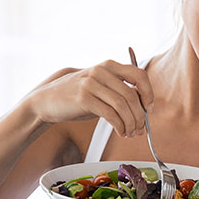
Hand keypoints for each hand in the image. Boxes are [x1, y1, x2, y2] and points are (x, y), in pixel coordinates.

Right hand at [27, 60, 153, 137]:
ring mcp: (92, 83)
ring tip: (130, 133)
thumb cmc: (79, 95)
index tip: (149, 108)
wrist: (49, 99)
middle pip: (132, 95)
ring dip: (130, 123)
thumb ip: (119, 90)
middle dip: (140, 116)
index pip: (139, 74)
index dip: (148, 93)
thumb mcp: (100, 86)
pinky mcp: (84, 98)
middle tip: (141, 129)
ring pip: (122, 106)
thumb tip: (144, 107)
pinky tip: (120, 132)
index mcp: (109, 65)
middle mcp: (101, 71)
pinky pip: (110, 114)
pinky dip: (119, 126)